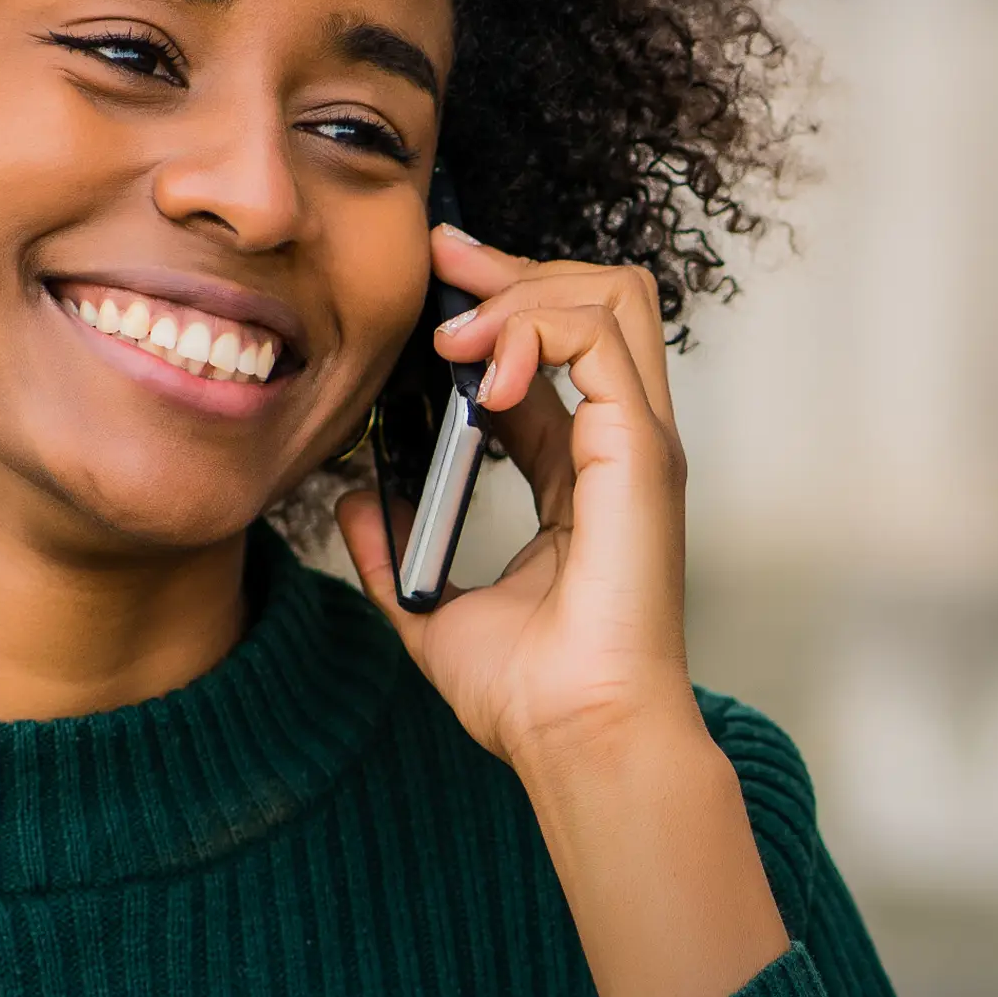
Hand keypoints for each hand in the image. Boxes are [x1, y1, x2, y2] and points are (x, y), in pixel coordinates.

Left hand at [335, 228, 785, 996]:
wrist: (573, 736)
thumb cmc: (529, 694)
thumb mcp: (435, 607)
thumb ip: (397, 551)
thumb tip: (354, 503)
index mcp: (583, 473)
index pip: (558, 347)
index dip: (499, 300)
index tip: (436, 277)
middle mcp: (622, 445)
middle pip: (600, 296)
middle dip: (517, 264)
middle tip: (444, 260)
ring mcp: (640, 443)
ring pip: (613, 295)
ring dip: (524, 290)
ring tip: (456, 337)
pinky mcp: (643, 452)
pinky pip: (600, 337)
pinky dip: (537, 328)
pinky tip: (482, 370)